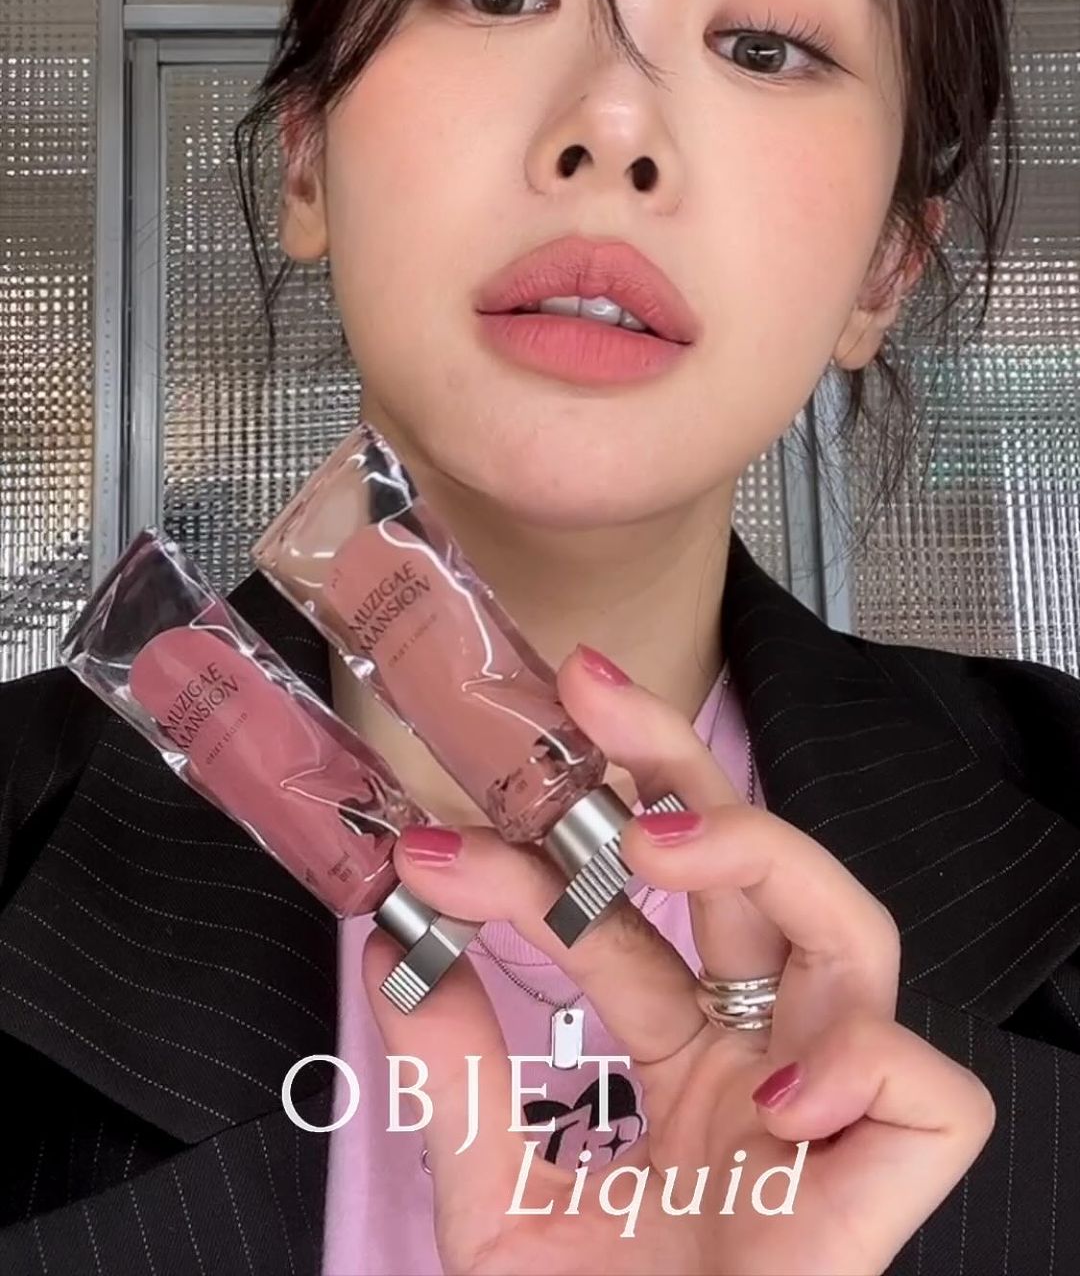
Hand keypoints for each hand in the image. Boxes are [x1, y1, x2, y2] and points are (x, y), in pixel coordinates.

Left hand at [362, 647, 994, 1274]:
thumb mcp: (494, 1209)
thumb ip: (457, 1082)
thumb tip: (391, 938)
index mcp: (683, 1065)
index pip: (636, 914)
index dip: (547, 851)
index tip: (437, 830)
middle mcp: (763, 1071)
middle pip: (758, 874)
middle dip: (681, 765)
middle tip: (588, 693)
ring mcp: (826, 1128)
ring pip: (863, 938)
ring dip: (768, 861)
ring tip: (658, 844)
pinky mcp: (880, 1202)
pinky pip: (936, 1100)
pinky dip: (866, 1070)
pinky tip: (774, 1097)